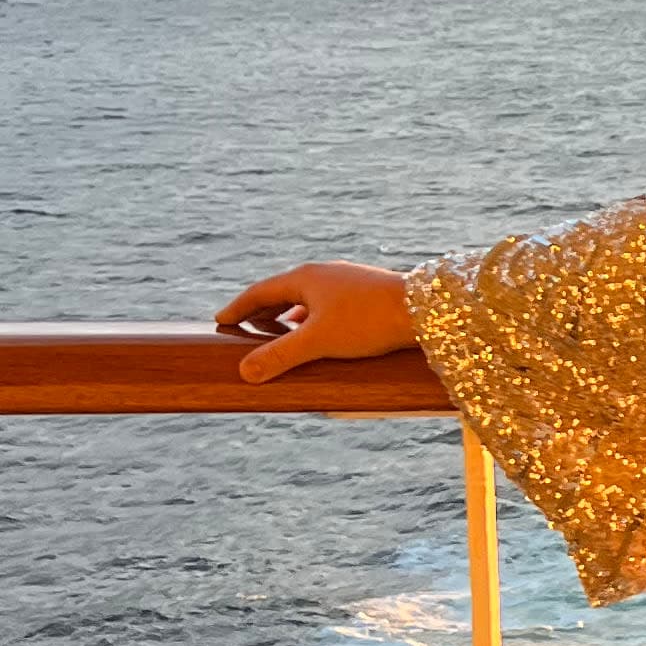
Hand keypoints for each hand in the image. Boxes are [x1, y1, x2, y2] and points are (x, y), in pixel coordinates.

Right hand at [215, 260, 418, 386]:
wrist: (425, 309)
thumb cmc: (369, 321)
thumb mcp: (318, 341)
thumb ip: (280, 356)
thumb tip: (244, 372)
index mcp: (304, 278)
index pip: (260, 292)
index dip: (239, 308)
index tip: (220, 320)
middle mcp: (324, 273)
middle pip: (282, 292)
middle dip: (261, 311)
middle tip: (243, 328)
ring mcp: (347, 281)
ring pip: (307, 299)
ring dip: (288, 316)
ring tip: (276, 333)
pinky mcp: (366, 293)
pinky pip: (328, 305)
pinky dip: (313, 319)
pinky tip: (320, 333)